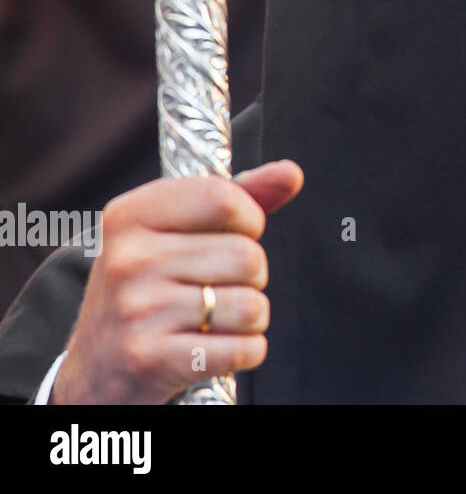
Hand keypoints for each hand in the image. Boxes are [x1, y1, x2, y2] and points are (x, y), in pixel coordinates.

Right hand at [50, 160, 303, 404]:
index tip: (235, 234)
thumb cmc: (149, 289)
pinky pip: (244, 349)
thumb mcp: (175, 232)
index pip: (223, 197)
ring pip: (252, 306)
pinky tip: (212, 347)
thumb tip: (291, 173)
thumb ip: (237, 198)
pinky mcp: (151, 359)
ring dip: (250, 317)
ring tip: (214, 319)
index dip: (249, 219)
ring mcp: (137, 310)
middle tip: (217, 287)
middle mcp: (128, 259)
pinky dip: (245, 351)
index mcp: (131, 215)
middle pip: (248, 256)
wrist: (96, 369)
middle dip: (252, 276)